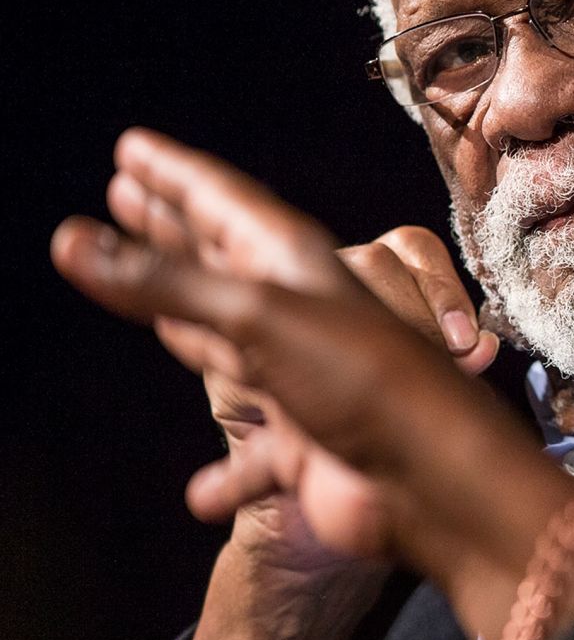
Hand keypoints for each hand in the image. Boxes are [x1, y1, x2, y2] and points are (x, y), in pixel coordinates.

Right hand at [53, 129, 573, 639]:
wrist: (433, 479)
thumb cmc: (366, 381)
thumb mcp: (260, 317)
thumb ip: (167, 284)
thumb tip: (73, 237)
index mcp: (298, 265)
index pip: (224, 203)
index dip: (176, 174)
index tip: (132, 146)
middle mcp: (300, 313)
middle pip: (221, 258)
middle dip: (174, 225)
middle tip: (126, 189)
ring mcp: (302, 377)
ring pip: (226, 340)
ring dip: (182, 317)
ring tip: (134, 287)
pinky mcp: (306, 444)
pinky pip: (253, 457)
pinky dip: (229, 473)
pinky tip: (200, 493)